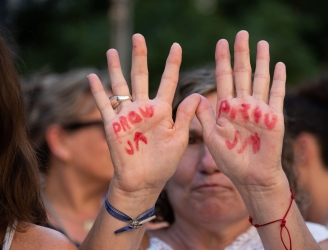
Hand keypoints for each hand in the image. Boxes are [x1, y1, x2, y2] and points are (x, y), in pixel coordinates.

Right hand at [88, 34, 199, 200]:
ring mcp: (127, 116)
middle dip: (140, 57)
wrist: (144, 181)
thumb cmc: (164, 162)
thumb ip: (186, 116)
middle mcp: (144, 108)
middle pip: (141, 76)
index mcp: (163, 110)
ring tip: (113, 50)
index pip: (168, 81)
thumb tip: (199, 94)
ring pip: (121, 86)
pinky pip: (105, 105)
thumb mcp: (179, 138)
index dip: (172, 64)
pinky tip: (93, 77)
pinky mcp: (113, 126)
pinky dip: (98, 92)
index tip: (177, 46)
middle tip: (139, 37)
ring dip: (116, 68)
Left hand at [196, 31, 286, 190]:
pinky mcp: (274, 117)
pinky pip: (277, 94)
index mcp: (226, 108)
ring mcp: (259, 109)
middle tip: (241, 33)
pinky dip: (279, 79)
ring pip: (260, 79)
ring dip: (261, 61)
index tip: (220, 42)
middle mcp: (243, 104)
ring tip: (262, 42)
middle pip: (242, 73)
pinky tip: (279, 64)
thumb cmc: (231, 160)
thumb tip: (194, 96)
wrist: (252, 177)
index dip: (223, 60)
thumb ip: (204, 117)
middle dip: (241, 53)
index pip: (224, 78)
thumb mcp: (212, 138)